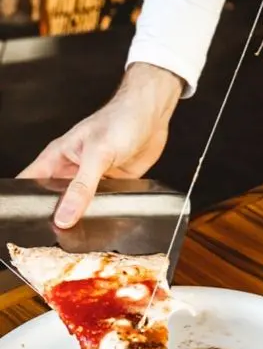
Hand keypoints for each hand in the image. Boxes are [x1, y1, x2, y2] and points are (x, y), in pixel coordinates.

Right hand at [18, 64, 183, 228]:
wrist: (152, 113)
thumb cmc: (120, 118)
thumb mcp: (96, 154)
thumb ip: (81, 187)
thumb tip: (64, 215)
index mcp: (57, 158)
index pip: (29, 183)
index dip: (25, 202)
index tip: (30, 221)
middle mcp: (72, 170)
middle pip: (54, 201)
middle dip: (57, 217)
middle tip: (61, 235)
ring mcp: (92, 179)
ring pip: (80, 207)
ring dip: (83, 218)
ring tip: (84, 233)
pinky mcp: (113, 185)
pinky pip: (104, 205)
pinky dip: (106, 213)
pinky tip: (109, 222)